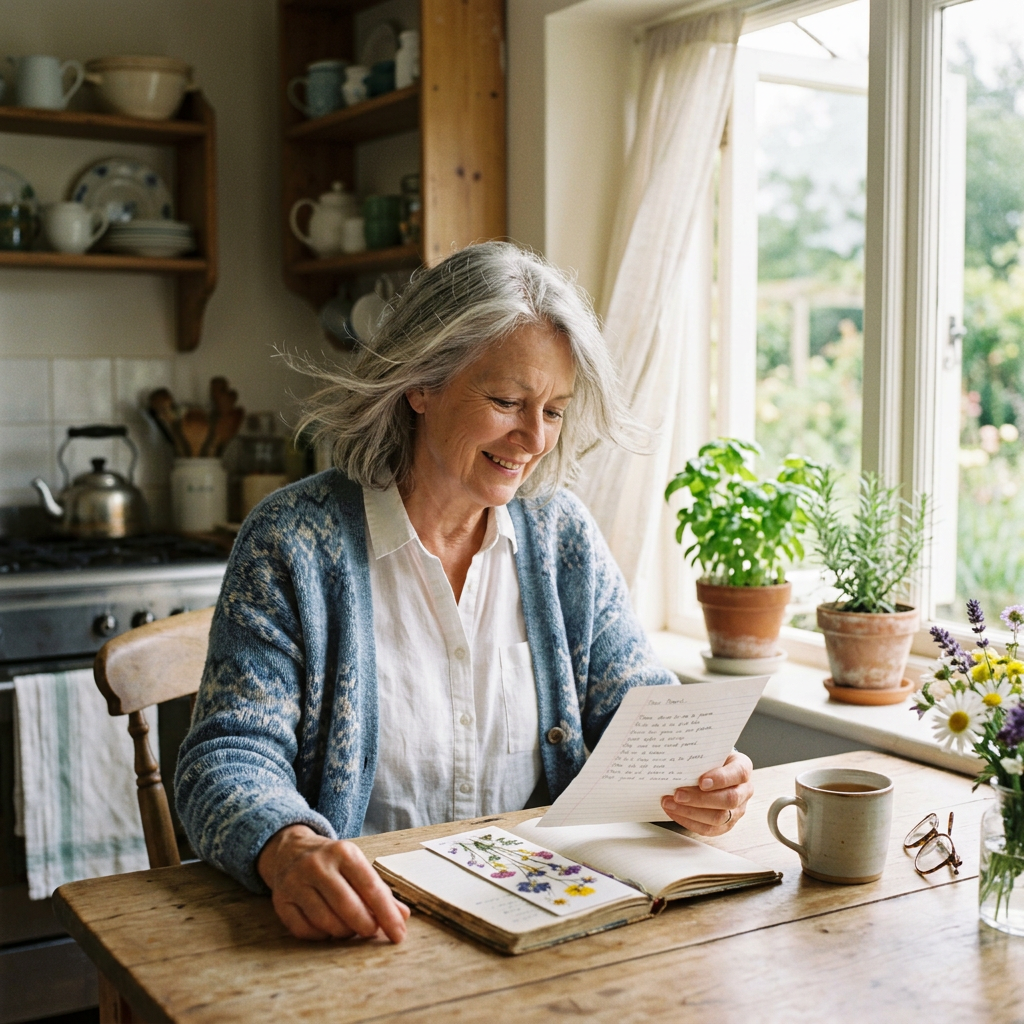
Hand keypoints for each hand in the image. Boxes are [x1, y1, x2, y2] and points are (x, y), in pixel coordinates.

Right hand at [257, 824, 409, 942]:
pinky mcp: (280, 900)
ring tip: (350, 927)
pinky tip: (328, 927)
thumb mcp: (357, 866)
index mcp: (343, 852)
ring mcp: (296, 883)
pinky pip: (305, 931)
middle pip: (348, 907)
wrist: (289, 850)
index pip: (371, 888)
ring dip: (344, 932)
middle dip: (366, 926)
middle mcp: (318, 865)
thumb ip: (380, 891)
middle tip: (371, 931)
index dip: (387, 915)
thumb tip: (402, 917)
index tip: (399, 934)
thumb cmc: (332, 862)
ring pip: (327, 922)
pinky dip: (321, 935)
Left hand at [661, 750, 753, 835]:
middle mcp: (744, 790)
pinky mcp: (726, 824)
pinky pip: (709, 829)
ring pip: (718, 817)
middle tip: (678, 794)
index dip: (721, 779)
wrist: (713, 771)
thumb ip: (700, 756)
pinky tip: (674, 811)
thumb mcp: (709, 752)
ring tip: (670, 803)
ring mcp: (737, 810)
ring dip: (690, 812)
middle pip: (729, 799)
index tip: (701, 781)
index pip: (738, 773)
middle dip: (700, 799)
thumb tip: (676, 759)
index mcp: (742, 768)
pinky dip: (688, 821)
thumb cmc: (710, 760)